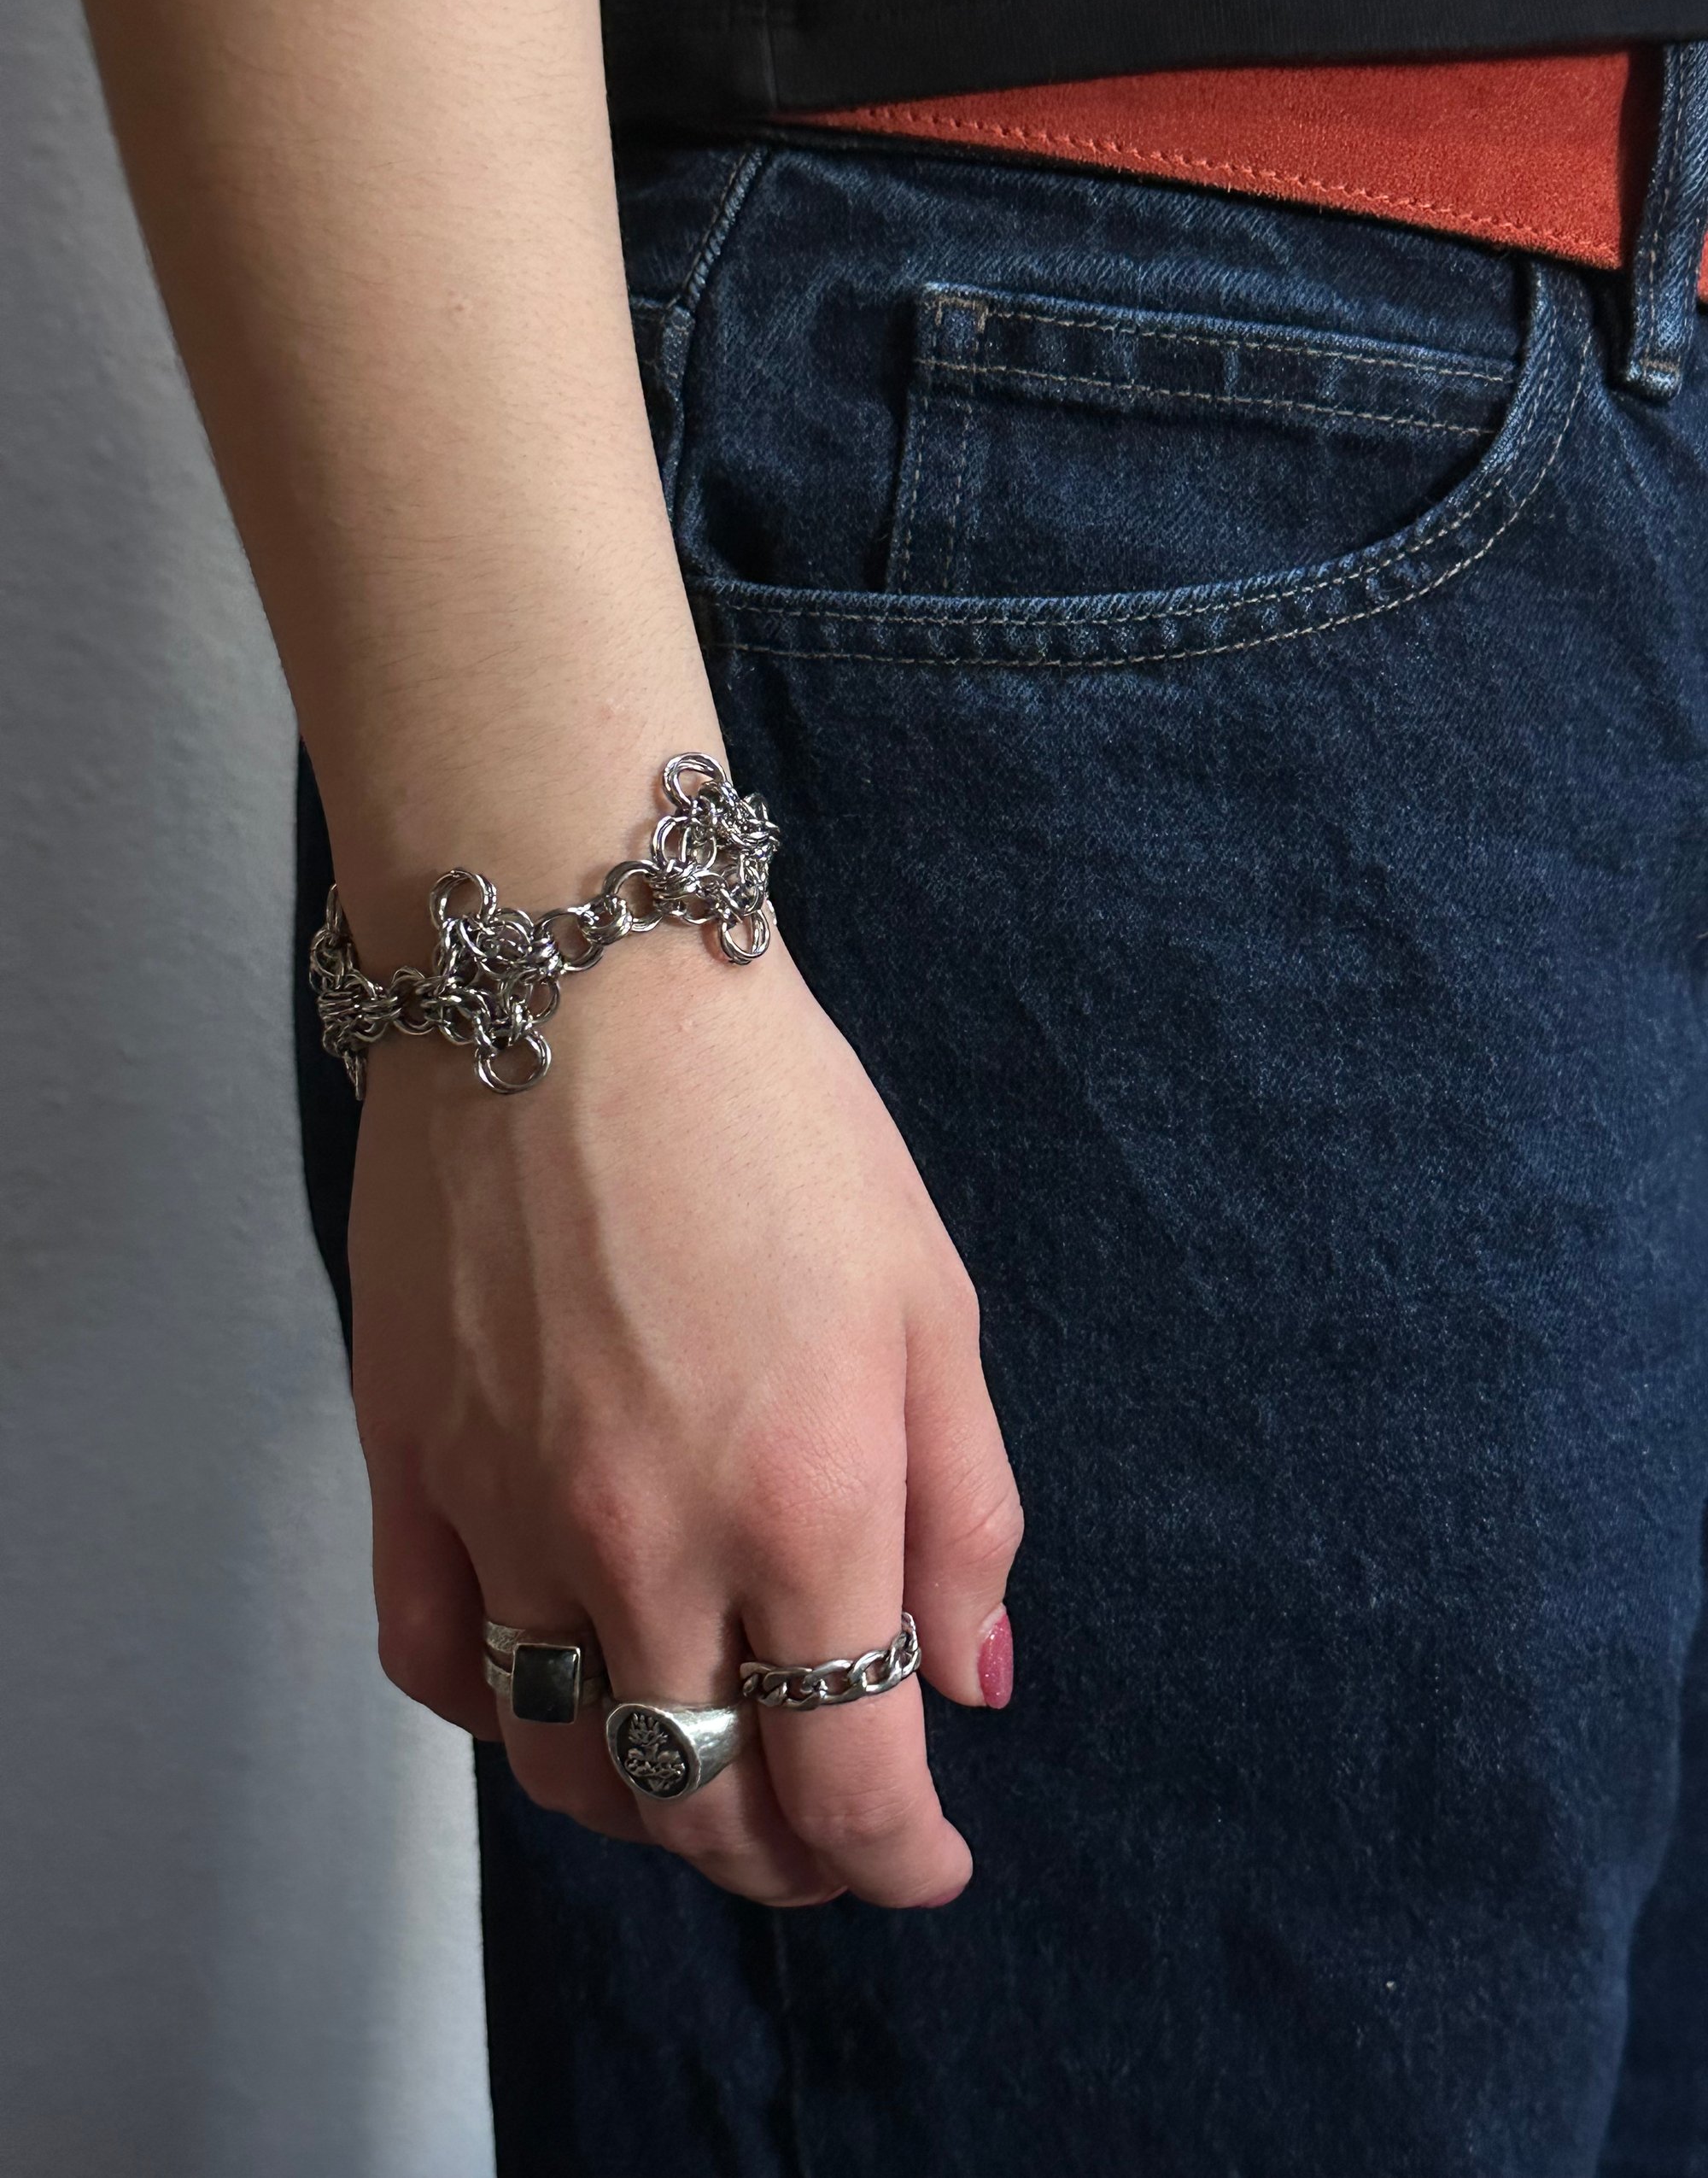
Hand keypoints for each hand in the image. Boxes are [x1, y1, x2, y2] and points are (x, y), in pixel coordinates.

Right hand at [347, 924, 1022, 1907]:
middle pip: (704, 1801)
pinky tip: (558, 1682)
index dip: (902, 1859)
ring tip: (705, 1765)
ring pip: (565, 1762)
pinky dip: (500, 1714)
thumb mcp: (935, 1303)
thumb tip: (970, 1689)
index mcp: (807, 1500)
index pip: (851, 1782)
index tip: (928, 1863)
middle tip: (831, 1833)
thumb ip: (965, 1513)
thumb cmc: (784, 1127)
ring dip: (649, 1805)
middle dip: (788, 1854)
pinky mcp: (405, 1460)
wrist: (579, 985)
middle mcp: (646, 1538)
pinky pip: (434, 1660)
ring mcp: (505, 1508)